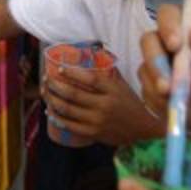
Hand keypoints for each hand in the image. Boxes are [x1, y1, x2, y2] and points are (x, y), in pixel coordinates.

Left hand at [44, 66, 162, 145]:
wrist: (144, 128)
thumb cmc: (131, 104)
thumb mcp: (123, 86)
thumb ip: (108, 75)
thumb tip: (93, 56)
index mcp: (113, 90)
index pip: (89, 79)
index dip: (72, 73)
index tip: (59, 68)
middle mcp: (104, 105)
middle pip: (73, 94)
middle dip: (55, 85)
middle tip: (46, 79)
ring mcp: (98, 121)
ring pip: (68, 109)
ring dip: (52, 99)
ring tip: (46, 92)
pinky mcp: (93, 133)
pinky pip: (70, 125)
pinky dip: (58, 117)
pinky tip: (51, 110)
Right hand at [138, 4, 190, 142]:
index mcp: (189, 35)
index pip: (169, 15)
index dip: (167, 25)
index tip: (175, 45)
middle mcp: (168, 48)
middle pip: (148, 40)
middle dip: (154, 58)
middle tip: (167, 81)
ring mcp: (158, 69)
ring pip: (144, 67)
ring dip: (155, 81)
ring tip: (172, 96)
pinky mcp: (152, 90)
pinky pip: (145, 90)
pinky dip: (156, 99)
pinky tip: (171, 105)